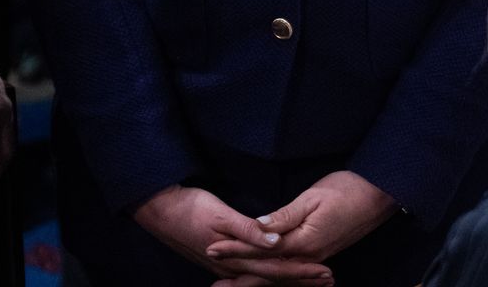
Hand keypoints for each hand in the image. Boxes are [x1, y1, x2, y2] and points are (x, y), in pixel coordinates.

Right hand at [134, 185, 332, 285]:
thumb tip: (275, 242)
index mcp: (236, 257)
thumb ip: (248, 230)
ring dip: (288, 278)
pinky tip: (276, 271)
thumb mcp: (220, 214)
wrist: (159, 210)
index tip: (325, 272)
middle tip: (328, 279)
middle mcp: (233, 267)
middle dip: (300, 278)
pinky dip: (270, 274)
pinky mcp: (222, 259)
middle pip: (273, 277)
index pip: (276, 269)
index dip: (301, 272)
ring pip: (263, 277)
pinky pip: (253, 272)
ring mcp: (226, 265)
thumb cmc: (190, 208)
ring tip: (312, 278)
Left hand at [206, 170, 396, 276]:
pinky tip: (261, 275)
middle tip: (212, 268)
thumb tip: (259, 228)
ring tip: (229, 282)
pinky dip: (272, 275)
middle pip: (267, 269)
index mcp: (304, 243)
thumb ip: (285, 216)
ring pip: (278, 274)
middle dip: (238, 268)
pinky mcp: (319, 254)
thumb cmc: (347, 190)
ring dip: (253, 278)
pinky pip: (290, 270)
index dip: (236, 247)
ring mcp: (315, 257)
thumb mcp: (313, 198)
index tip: (212, 246)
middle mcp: (309, 256)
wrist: (379, 195)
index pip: (262, 249)